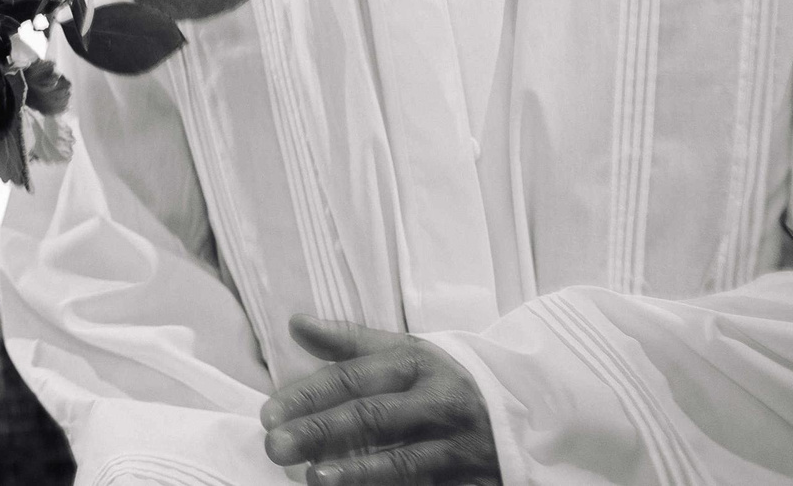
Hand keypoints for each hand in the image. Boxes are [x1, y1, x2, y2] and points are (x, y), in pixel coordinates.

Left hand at [263, 315, 499, 484]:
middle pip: (373, 417)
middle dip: (321, 432)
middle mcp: (439, 403)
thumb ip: (348, 343)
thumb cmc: (441, 381)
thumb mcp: (403, 352)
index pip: (353, 378)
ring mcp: (459, 446)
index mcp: (417, 364)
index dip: (309, 396)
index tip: (269, 414)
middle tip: (276, 447)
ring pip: (404, 461)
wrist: (523, 410)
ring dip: (357, 472)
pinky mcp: (474, 480)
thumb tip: (296, 323)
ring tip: (315, 479)